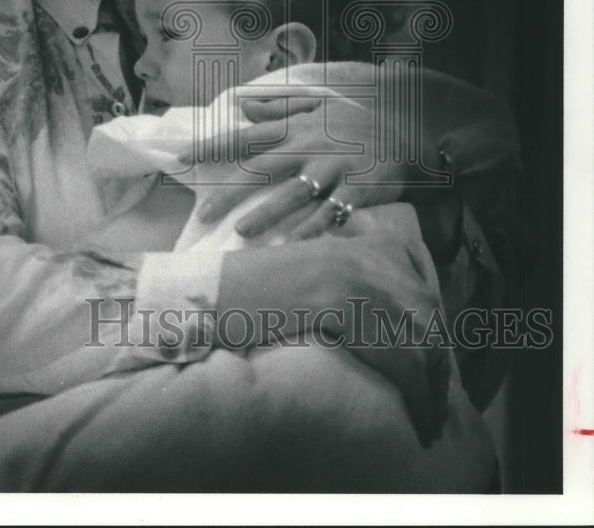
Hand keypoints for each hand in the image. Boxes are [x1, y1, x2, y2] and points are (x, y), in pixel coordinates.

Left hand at [186, 92, 431, 237]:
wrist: (409, 134)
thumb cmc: (357, 123)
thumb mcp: (318, 105)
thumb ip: (279, 107)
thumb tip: (243, 106)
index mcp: (296, 127)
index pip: (245, 137)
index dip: (212, 146)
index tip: (182, 158)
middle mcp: (310, 146)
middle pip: (263, 170)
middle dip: (231, 191)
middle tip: (203, 213)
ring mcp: (334, 168)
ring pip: (294, 194)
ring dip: (268, 214)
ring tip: (241, 232)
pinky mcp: (357, 189)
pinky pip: (332, 212)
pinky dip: (314, 229)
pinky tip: (295, 245)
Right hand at [217, 204, 450, 446]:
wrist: (223, 289)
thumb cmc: (264, 291)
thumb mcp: (325, 273)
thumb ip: (363, 284)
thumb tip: (398, 327)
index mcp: (370, 243)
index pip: (425, 293)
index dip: (438, 336)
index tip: (438, 372)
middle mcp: (371, 256)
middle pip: (429, 316)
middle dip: (440, 364)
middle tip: (438, 404)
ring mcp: (359, 278)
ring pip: (423, 341)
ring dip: (434, 388)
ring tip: (431, 420)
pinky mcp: (346, 306)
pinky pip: (401, 358)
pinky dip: (417, 394)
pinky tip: (418, 416)